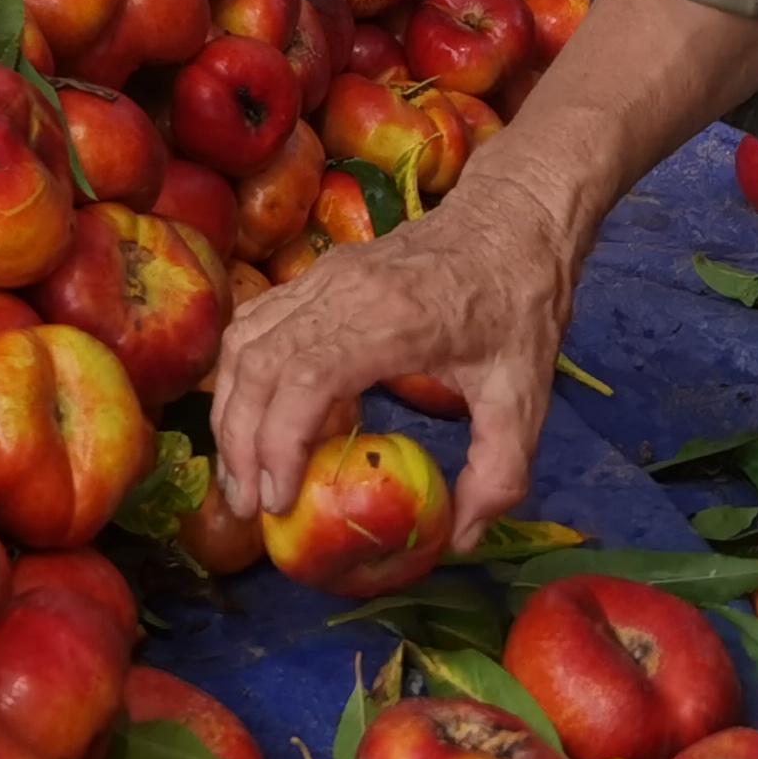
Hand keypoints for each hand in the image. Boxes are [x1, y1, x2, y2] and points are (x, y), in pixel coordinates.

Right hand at [207, 175, 575, 549]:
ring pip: (245, 342)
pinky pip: (256, 323)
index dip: (279, 442)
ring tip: (242, 473)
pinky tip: (253, 417)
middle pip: (259, 364)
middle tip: (250, 506)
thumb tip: (462, 539)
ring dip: (230, 410)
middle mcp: (342, 291)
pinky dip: (240, 374)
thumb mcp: (526, 397)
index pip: (306, 379)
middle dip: (241, 441)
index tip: (279, 500)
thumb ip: (499, 475)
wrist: (511, 220)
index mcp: (393, 319)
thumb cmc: (519, 304)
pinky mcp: (317, 275)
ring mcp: (322, 277)